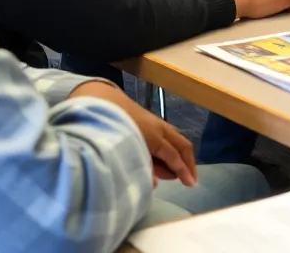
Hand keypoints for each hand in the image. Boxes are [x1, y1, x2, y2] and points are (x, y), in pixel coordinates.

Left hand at [69, 81, 196, 185]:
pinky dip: (167, 149)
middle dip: (188, 162)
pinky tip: (159, 159)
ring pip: (173, 139)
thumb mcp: (129, 156)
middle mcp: (159, 128)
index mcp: (156, 136)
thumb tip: (154, 183)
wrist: (98, 103)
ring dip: (177, 155)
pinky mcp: (144, 119)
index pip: (175, 156)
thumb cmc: (111, 133)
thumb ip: (143, 170)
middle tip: (190, 178)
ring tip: (174, 172)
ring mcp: (152, 122)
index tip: (191, 185)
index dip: (184, 171)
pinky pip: (163, 136)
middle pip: (181, 144)